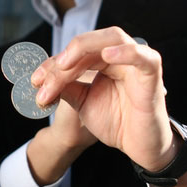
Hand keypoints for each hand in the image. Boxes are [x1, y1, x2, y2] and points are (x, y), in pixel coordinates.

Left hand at [31, 27, 174, 172]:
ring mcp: (137, 62)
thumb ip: (65, 87)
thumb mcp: (82, 103)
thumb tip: (40, 79)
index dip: (53, 64)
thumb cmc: (116, 122)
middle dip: (66, 57)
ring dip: (86, 48)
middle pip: (90, 43)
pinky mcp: (152, 75)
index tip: (35, 81)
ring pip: (113, 39)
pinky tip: (107, 55)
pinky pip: (144, 57)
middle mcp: (120, 56)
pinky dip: (126, 52)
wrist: (138, 148)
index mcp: (104, 60)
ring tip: (65, 64)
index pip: (76, 52)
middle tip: (46, 76)